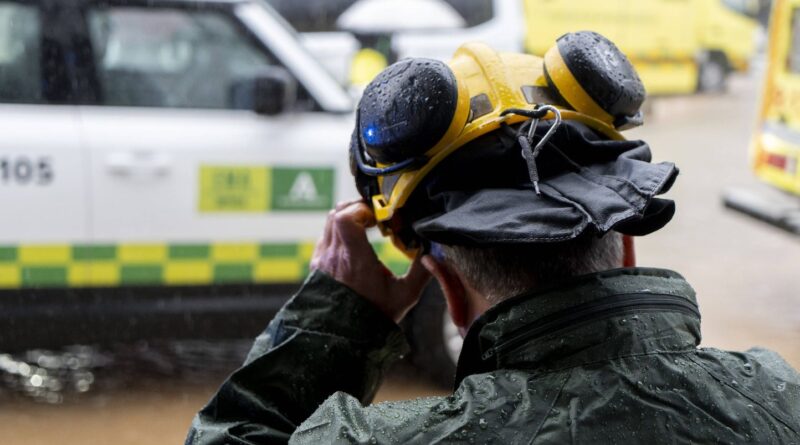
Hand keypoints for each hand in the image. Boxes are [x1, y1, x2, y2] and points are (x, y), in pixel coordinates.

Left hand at [310, 200, 430, 322]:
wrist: (346, 338)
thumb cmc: (375, 317)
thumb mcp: (405, 296)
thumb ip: (421, 271)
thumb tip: (434, 251)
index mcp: (355, 260)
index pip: (346, 218)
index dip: (362, 209)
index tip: (378, 217)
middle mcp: (334, 257)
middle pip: (337, 213)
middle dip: (357, 208)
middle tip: (374, 217)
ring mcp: (322, 261)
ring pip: (329, 223)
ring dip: (348, 219)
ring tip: (366, 228)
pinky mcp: (316, 266)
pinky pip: (325, 237)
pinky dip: (339, 233)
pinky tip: (354, 245)